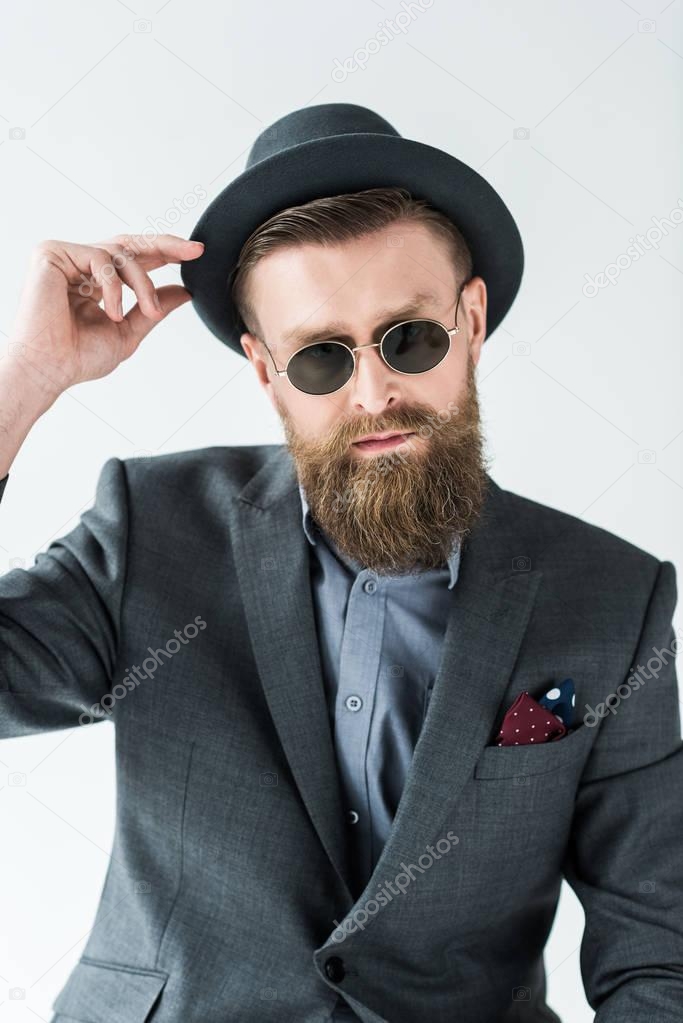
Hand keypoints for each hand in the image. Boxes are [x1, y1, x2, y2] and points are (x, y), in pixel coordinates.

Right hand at [7, 233, 203, 398]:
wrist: (50, 369)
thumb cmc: (79, 357)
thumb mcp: (129, 331)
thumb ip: (154, 308)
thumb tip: (185, 290)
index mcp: (96, 281)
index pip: (135, 258)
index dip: (165, 253)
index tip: (197, 254)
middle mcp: (80, 264)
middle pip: (130, 243)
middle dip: (166, 245)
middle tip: (195, 251)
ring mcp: (66, 256)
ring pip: (121, 253)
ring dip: (143, 284)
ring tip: (149, 311)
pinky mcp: (52, 253)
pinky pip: (99, 257)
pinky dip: (114, 286)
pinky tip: (113, 313)